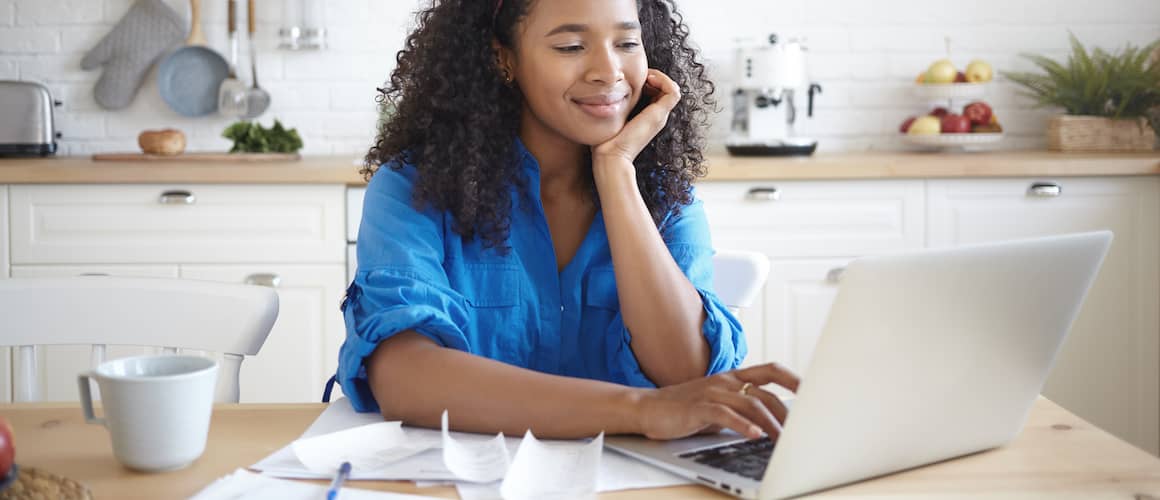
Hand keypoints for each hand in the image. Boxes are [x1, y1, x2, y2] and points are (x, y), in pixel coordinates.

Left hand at [592, 69, 681, 163]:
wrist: (611, 156)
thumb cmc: (606, 141)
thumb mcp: (612, 117)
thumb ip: (614, 106)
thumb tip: (603, 93)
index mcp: (648, 117)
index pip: (658, 93)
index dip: (649, 81)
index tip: (633, 78)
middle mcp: (657, 116)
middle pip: (666, 90)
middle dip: (655, 77)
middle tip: (640, 75)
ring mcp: (660, 116)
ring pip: (673, 89)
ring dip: (660, 77)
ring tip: (645, 76)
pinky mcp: (659, 115)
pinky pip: (673, 92)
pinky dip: (664, 81)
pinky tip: (648, 79)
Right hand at [634, 363, 799, 440]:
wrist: (648, 408)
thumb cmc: (684, 409)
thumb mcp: (719, 405)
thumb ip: (742, 409)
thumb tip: (771, 424)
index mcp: (732, 378)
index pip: (770, 371)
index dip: (793, 379)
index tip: (812, 392)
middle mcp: (725, 381)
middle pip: (765, 393)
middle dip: (786, 414)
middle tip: (800, 432)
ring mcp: (711, 392)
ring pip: (750, 404)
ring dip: (770, 424)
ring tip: (782, 441)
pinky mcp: (698, 407)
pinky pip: (725, 414)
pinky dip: (742, 425)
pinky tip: (754, 435)